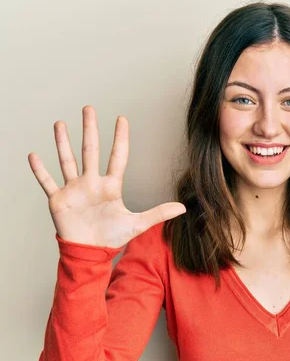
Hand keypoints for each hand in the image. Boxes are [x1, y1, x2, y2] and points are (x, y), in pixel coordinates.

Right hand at [28, 105, 186, 248]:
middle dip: (90, 129)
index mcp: (111, 186)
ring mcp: (74, 189)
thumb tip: (184, 208)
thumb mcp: (138, 224)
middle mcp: (92, 183)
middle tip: (89, 108)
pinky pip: (47, 182)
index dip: (120, 138)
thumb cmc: (112, 237)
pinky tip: (34, 155)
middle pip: (90, 150)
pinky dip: (40, 170)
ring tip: (61, 123)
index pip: (117, 156)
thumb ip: (159, 214)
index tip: (122, 119)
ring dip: (63, 142)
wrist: (91, 253)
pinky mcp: (59, 200)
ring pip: (67, 160)